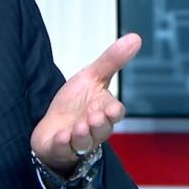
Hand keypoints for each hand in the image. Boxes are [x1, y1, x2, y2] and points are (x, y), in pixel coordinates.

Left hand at [30, 33, 141, 174]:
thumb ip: (112, 60)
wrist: (52, 125)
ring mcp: (77, 141)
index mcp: (103, 111)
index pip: (115, 113)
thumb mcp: (92, 77)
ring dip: (82, 135)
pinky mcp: (60, 149)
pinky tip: (61, 137)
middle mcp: (93, 129)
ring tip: (77, 127)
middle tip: (93, 117)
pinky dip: (63, 145)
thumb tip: (135, 37)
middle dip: (98, 124)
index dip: (113, 112)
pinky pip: (63, 150)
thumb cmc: (76, 103)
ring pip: (84, 142)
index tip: (110, 108)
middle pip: (102, 130)